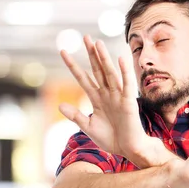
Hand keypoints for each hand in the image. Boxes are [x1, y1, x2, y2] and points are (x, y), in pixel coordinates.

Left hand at [58, 36, 163, 164]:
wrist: (128, 149)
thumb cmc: (112, 139)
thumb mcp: (89, 127)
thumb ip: (76, 116)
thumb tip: (59, 105)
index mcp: (97, 99)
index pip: (83, 78)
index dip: (73, 66)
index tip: (63, 51)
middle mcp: (107, 94)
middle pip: (97, 70)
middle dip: (91, 54)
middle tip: (85, 37)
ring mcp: (118, 96)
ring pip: (109, 74)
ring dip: (103, 58)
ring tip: (97, 43)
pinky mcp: (129, 102)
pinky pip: (127, 84)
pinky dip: (124, 72)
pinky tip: (120, 59)